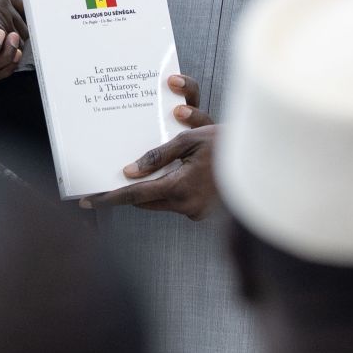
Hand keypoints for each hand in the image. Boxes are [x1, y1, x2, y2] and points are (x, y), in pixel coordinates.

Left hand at [79, 75, 217, 218]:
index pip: (136, 196)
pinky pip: (179, 201)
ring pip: (163, 201)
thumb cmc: (227, 144)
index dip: (111, 198)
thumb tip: (131, 171)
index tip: (89, 201)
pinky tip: (176, 174)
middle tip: (110, 183)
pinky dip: (173, 189)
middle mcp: (188, 206)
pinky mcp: (205, 212)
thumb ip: (159, 155)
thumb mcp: (191, 140)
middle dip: (131, 192)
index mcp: (181, 188)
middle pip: (148, 201)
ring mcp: (198, 212)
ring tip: (144, 172)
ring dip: (155, 189)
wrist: (264, 160)